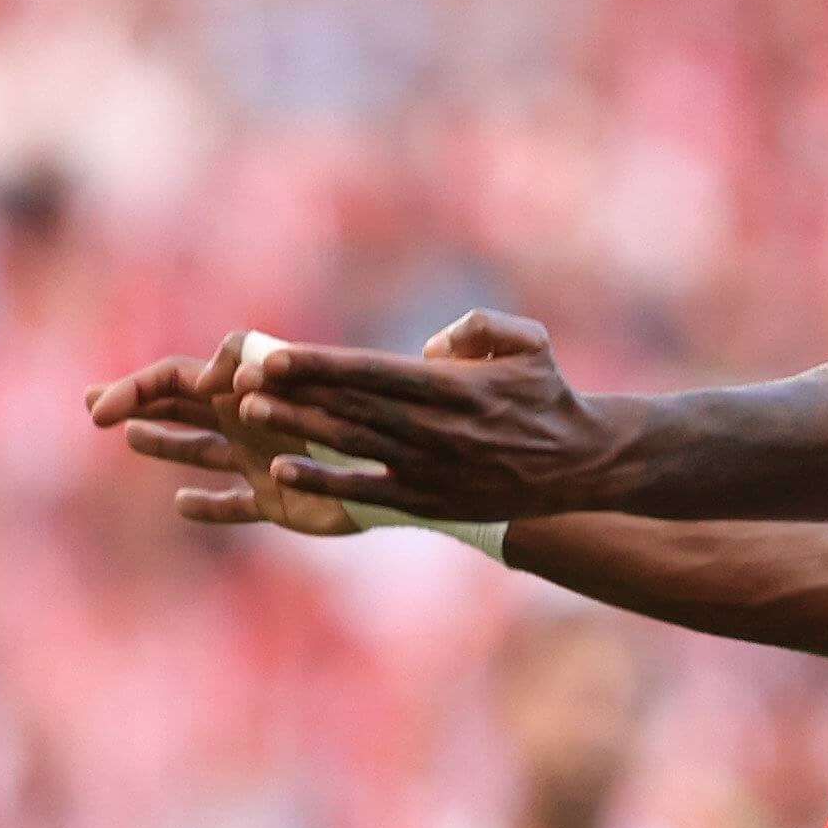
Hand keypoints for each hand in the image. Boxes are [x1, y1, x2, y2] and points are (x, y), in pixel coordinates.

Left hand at [130, 316, 625, 522]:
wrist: (584, 463)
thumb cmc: (549, 396)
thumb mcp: (528, 344)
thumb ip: (477, 327)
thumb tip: (429, 345)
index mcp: (457, 386)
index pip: (375, 372)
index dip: (322, 364)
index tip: (277, 355)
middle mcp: (440, 428)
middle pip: (353, 407)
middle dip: (295, 395)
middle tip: (242, 383)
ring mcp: (433, 467)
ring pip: (353, 445)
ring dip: (299, 430)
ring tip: (252, 416)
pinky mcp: (432, 500)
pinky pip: (368, 490)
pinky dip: (325, 481)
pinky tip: (283, 471)